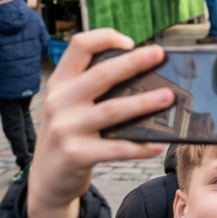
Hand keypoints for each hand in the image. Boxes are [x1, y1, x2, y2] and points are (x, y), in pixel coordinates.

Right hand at [27, 29, 173, 217]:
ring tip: (169, 97)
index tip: (131, 42)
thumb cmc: (70, 136)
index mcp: (60, 83)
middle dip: (134, 62)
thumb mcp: (70, 106)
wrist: (47, 179)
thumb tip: (145, 77)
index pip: (79, 46)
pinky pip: (116, 149)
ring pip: (112, 110)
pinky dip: (140, 146)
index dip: (105, 38)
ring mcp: (66, 128)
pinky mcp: (76, 155)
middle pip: (101, 74)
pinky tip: (158, 144)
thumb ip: (94, 89)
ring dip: (144, 103)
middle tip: (159, 55)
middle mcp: (59, 101)